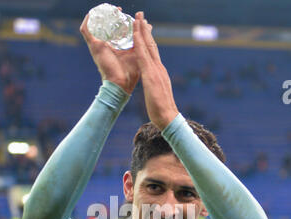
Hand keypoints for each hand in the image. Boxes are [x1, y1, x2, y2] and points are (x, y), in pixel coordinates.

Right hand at [80, 12, 139, 94]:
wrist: (122, 84)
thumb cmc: (130, 73)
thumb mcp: (138, 51)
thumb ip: (141, 39)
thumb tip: (148, 25)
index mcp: (113, 46)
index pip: (112, 28)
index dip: (117, 18)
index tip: (125, 13)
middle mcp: (104, 45)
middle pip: (103, 25)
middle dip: (110, 14)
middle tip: (119, 10)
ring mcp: (97, 45)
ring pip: (94, 25)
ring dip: (100, 14)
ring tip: (111, 9)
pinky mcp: (93, 46)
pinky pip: (85, 30)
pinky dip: (88, 20)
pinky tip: (95, 12)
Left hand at [133, 12, 178, 128]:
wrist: (168, 117)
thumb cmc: (162, 109)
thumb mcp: (157, 93)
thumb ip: (155, 85)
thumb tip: (153, 84)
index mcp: (159, 72)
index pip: (153, 52)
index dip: (148, 39)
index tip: (144, 28)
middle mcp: (159, 68)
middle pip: (151, 45)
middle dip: (145, 29)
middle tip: (141, 15)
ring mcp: (156, 71)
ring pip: (148, 47)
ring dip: (142, 31)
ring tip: (138, 18)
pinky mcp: (151, 76)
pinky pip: (143, 57)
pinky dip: (139, 44)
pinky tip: (134, 35)